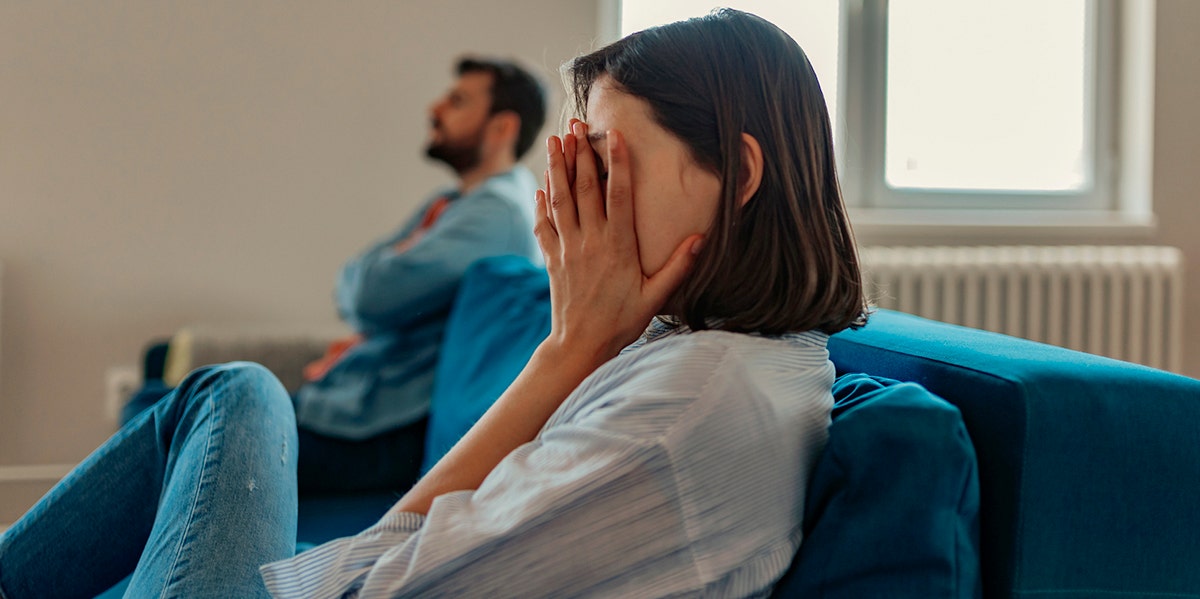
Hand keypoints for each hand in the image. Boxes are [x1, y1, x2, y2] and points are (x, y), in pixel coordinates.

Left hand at [535, 121, 703, 366]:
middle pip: (584, 188)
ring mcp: (568, 248)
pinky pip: (544, 224)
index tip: (613, 135)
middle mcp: (590, 241)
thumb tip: (701, 237)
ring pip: (560, 199)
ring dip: (557, 167)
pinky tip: (542, 186)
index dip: (617, 162)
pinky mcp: (552, 259)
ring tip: (554, 140)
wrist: (580, 346)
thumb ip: (678, 266)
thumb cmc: (622, 322)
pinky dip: (541, 203)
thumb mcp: (655, 297)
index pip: (618, 195)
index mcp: (618, 246)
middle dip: (580, 153)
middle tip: (576, 125)